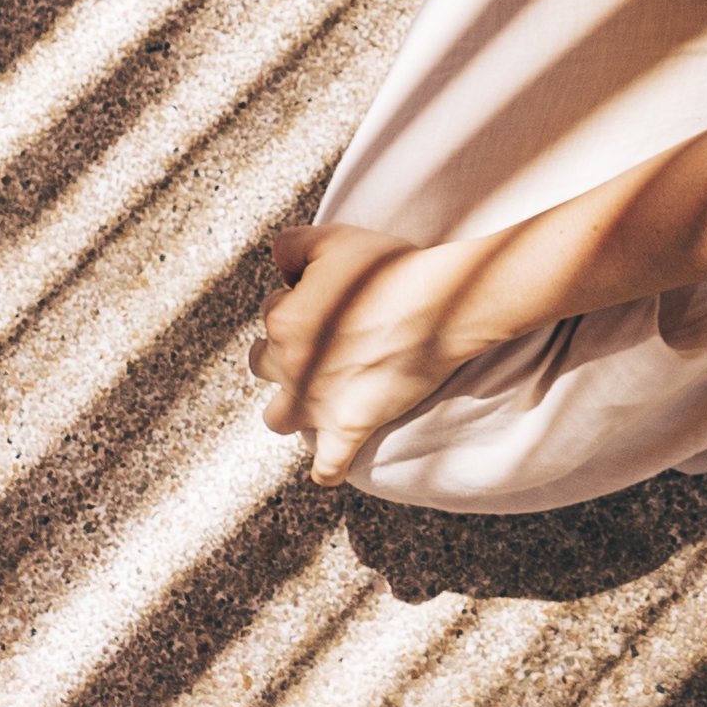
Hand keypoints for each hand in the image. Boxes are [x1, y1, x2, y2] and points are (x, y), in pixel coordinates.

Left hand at [252, 220, 457, 486]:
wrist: (442, 305)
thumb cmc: (390, 268)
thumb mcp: (333, 238)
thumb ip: (291, 245)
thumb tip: (277, 266)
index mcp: (283, 320)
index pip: (272, 312)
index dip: (298, 304)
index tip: (328, 302)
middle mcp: (291, 365)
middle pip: (264, 364)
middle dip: (285, 354)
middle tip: (323, 344)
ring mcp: (319, 403)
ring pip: (278, 418)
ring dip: (291, 408)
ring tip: (314, 396)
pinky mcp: (350, 430)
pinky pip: (327, 468)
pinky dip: (327, 469)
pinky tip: (331, 466)